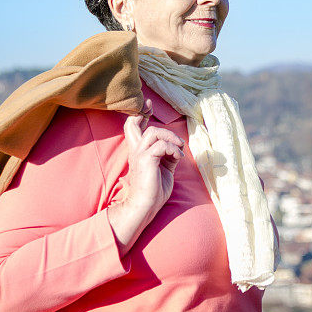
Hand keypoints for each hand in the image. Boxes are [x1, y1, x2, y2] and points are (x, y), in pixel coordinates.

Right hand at [121, 98, 184, 215]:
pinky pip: (162, 145)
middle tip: (168, 129)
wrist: (146, 206)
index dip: (139, 114)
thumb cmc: (154, 189)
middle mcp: (135, 150)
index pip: (132, 127)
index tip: (147, 105)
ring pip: (153, 132)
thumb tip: (176, 147)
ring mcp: (138, 155)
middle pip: (134, 124)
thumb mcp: (164, 167)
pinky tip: (178, 157)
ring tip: (179, 148)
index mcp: (138, 151)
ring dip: (171, 137)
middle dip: (148, 117)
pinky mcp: (146, 160)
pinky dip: (174, 149)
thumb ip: (167, 154)